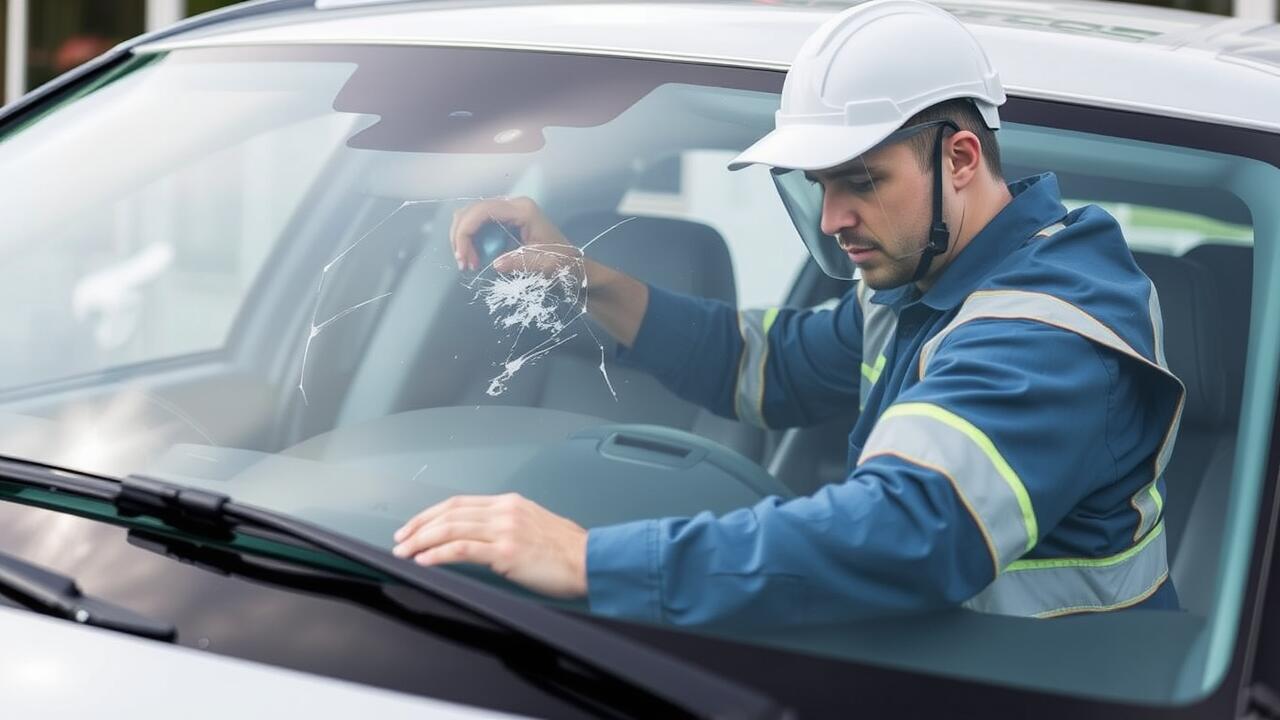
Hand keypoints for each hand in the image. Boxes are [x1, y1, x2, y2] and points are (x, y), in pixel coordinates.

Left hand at [392, 493, 588, 598]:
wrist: (590, 560)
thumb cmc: (568, 551)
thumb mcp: (535, 527)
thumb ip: (507, 527)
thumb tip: (481, 540)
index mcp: (510, 503)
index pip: (459, 503)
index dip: (431, 514)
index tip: (414, 526)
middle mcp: (504, 511)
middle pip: (449, 513)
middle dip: (419, 527)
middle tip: (400, 540)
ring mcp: (505, 529)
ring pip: (450, 529)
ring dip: (422, 541)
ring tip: (405, 552)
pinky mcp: (506, 551)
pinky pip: (462, 549)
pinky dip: (438, 553)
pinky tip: (425, 560)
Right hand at [451, 197, 571, 271]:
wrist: (572, 263)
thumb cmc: (561, 262)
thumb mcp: (541, 264)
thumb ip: (517, 261)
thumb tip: (493, 264)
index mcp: (523, 210)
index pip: (483, 211)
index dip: (466, 232)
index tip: (464, 258)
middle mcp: (513, 204)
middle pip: (472, 211)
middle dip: (461, 236)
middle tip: (464, 264)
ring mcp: (508, 210)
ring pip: (471, 215)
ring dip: (463, 238)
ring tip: (468, 263)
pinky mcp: (505, 219)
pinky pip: (479, 223)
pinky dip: (470, 239)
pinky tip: (474, 257)